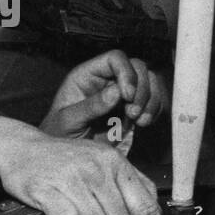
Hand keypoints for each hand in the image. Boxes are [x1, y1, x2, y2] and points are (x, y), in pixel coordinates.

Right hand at [0, 116, 168, 214]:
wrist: (22, 148)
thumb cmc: (65, 159)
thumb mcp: (103, 160)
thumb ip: (132, 184)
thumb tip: (156, 214)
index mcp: (116, 162)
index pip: (146, 207)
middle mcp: (96, 167)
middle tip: (91, 208)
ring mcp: (71, 177)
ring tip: (73, 205)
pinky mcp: (46, 189)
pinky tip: (59, 208)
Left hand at [40, 50, 168, 138]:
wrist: (68, 155)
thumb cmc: (60, 134)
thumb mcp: (68, 121)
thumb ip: (90, 106)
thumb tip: (115, 92)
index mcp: (87, 75)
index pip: (115, 59)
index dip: (126, 72)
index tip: (127, 96)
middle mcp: (107, 80)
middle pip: (137, 67)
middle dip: (141, 89)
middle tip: (132, 113)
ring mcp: (121, 94)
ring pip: (149, 82)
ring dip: (150, 100)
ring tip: (139, 121)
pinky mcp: (131, 109)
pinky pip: (152, 101)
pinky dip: (154, 110)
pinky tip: (143, 123)